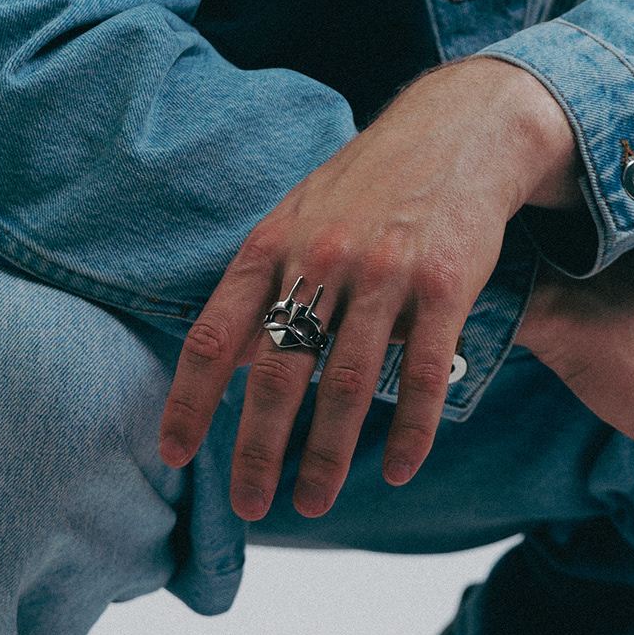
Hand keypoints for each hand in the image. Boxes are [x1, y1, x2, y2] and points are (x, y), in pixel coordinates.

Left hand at [159, 60, 579, 520]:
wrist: (459, 131)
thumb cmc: (368, 184)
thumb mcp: (297, 216)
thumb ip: (261, 284)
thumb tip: (220, 363)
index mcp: (273, 243)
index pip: (213, 334)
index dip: (189, 399)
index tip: (174, 453)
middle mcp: (322, 257)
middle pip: (277, 373)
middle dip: (257, 450)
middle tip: (249, 503)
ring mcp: (385, 272)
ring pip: (348, 385)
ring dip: (327, 455)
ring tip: (313, 501)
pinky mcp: (446, 285)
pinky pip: (424, 374)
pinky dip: (411, 430)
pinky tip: (400, 470)